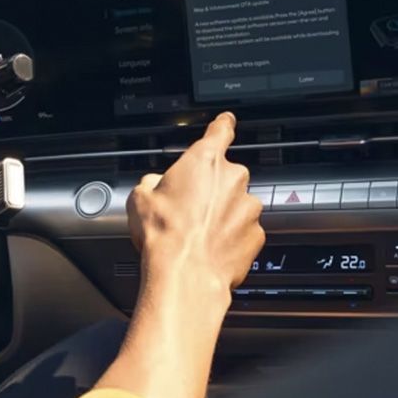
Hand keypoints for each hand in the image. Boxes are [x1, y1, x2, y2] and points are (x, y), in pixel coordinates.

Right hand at [98, 113, 265, 397]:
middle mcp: (233, 179)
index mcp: (205, 160)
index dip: (222, 125)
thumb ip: (154, 182)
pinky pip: (244, 231)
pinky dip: (231, 238)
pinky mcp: (257, 235)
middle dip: (210, 190)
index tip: (227, 122)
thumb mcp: (140, 197)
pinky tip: (210, 250)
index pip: (220, 131)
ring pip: (236, 206)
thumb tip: (156, 186)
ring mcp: (249, 208)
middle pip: (225, 176)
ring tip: (196, 236)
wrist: (185, 275)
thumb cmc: (163, 235)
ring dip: (221, 216)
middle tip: (187, 210)